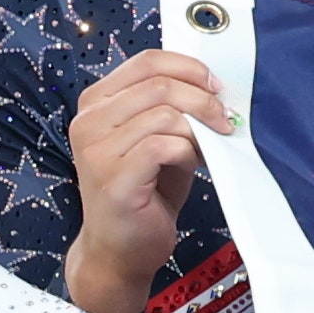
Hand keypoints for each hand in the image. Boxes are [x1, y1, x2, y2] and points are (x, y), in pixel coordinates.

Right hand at [64, 49, 230, 312]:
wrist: (119, 251)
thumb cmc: (142, 195)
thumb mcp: (154, 139)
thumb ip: (169, 108)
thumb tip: (211, 86)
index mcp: (96, 103)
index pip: (146, 61)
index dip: (188, 68)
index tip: (215, 86)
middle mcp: (88, 121)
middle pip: (158, 84)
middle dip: (202, 99)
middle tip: (225, 119)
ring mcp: (96, 150)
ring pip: (164, 113)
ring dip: (198, 129)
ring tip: (208, 149)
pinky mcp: (114, 178)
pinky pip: (163, 146)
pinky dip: (188, 152)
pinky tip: (193, 165)